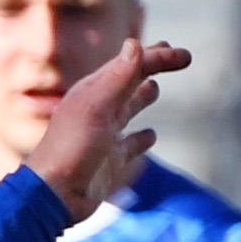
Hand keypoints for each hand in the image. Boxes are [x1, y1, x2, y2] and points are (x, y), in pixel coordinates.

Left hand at [23, 39, 191, 221]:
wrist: (54, 196)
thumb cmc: (71, 149)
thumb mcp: (95, 108)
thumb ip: (118, 78)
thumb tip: (134, 45)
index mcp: (93, 94)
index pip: (130, 65)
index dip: (158, 57)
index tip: (185, 56)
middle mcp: (99, 112)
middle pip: (130, 82)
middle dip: (151, 67)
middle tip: (174, 56)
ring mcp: (105, 138)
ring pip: (129, 110)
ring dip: (142, 97)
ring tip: (155, 88)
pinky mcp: (110, 163)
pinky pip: (131, 146)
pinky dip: (142, 138)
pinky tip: (151, 135)